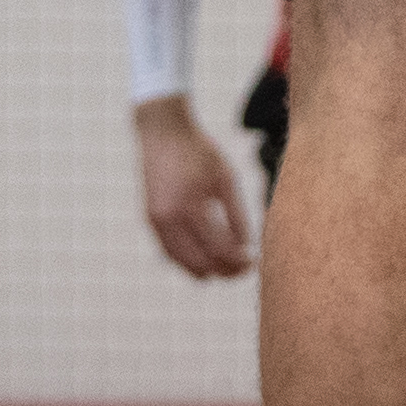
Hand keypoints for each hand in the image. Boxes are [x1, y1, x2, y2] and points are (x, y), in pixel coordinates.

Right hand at [133, 94, 253, 277]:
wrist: (164, 134)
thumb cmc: (201, 153)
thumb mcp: (226, 178)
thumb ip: (237, 214)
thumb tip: (247, 247)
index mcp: (189, 207)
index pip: (218, 248)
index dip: (238, 260)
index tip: (255, 261)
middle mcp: (168, 220)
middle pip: (198, 263)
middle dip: (223, 270)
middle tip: (245, 270)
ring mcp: (155, 223)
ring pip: (181, 263)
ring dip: (205, 269)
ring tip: (229, 268)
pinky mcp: (151, 221)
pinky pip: (170, 252)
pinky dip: (188, 260)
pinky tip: (208, 259)